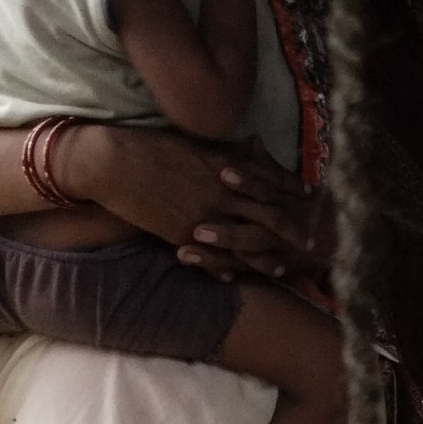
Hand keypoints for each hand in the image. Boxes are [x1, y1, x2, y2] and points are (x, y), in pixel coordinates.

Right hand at [57, 125, 312, 279]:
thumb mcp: (195, 144)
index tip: (311, 197)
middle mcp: (224, 193)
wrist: (109, 160)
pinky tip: (234, 279)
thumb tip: (251, 149)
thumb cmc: (150, 146)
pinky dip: (224, 269)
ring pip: (246, 244)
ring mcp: (205, 217)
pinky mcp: (182, 234)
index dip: (293, 192)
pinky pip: (211, 258)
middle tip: (313, 244)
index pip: (272, 183)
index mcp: (228, 168)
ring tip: (280, 270)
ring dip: (264, 259)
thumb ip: (225, 153)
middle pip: (270, 217)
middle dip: (293, 232)